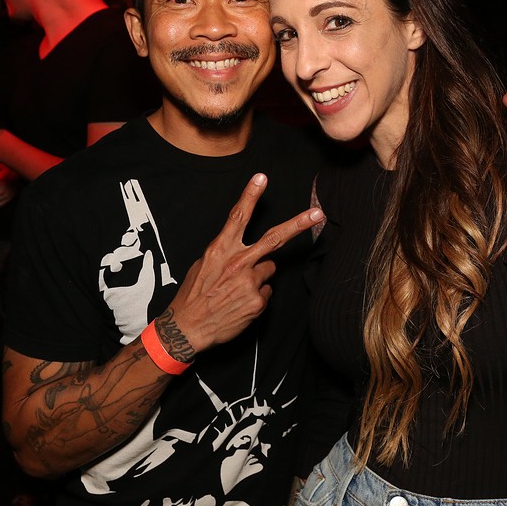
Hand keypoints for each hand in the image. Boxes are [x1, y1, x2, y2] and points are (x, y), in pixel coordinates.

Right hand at [164, 173, 323, 353]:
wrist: (188, 327)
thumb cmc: (194, 294)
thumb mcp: (203, 264)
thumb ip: (226, 252)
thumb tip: (245, 249)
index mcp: (220, 249)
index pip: (238, 217)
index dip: (250, 196)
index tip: (262, 178)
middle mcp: (238, 263)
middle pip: (274, 238)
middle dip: (298, 225)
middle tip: (318, 214)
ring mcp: (250, 282)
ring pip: (268, 269)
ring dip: (258, 275)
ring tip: (237, 288)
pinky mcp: (258, 301)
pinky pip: (266, 290)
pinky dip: (256, 295)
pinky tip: (240, 302)